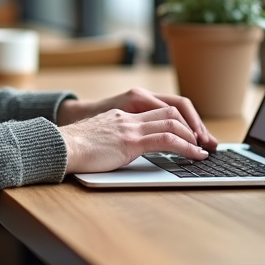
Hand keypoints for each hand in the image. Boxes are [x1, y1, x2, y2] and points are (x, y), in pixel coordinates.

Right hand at [56, 88, 218, 149]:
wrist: (59, 148)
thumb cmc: (73, 150)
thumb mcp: (98, 141)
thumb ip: (113, 141)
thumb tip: (121, 153)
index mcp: (121, 115)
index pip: (159, 110)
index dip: (180, 121)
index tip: (192, 135)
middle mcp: (128, 116)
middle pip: (171, 110)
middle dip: (193, 126)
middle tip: (205, 142)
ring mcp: (130, 127)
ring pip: (173, 122)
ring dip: (193, 136)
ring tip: (203, 150)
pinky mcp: (130, 140)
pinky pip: (167, 139)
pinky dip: (187, 146)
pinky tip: (196, 155)